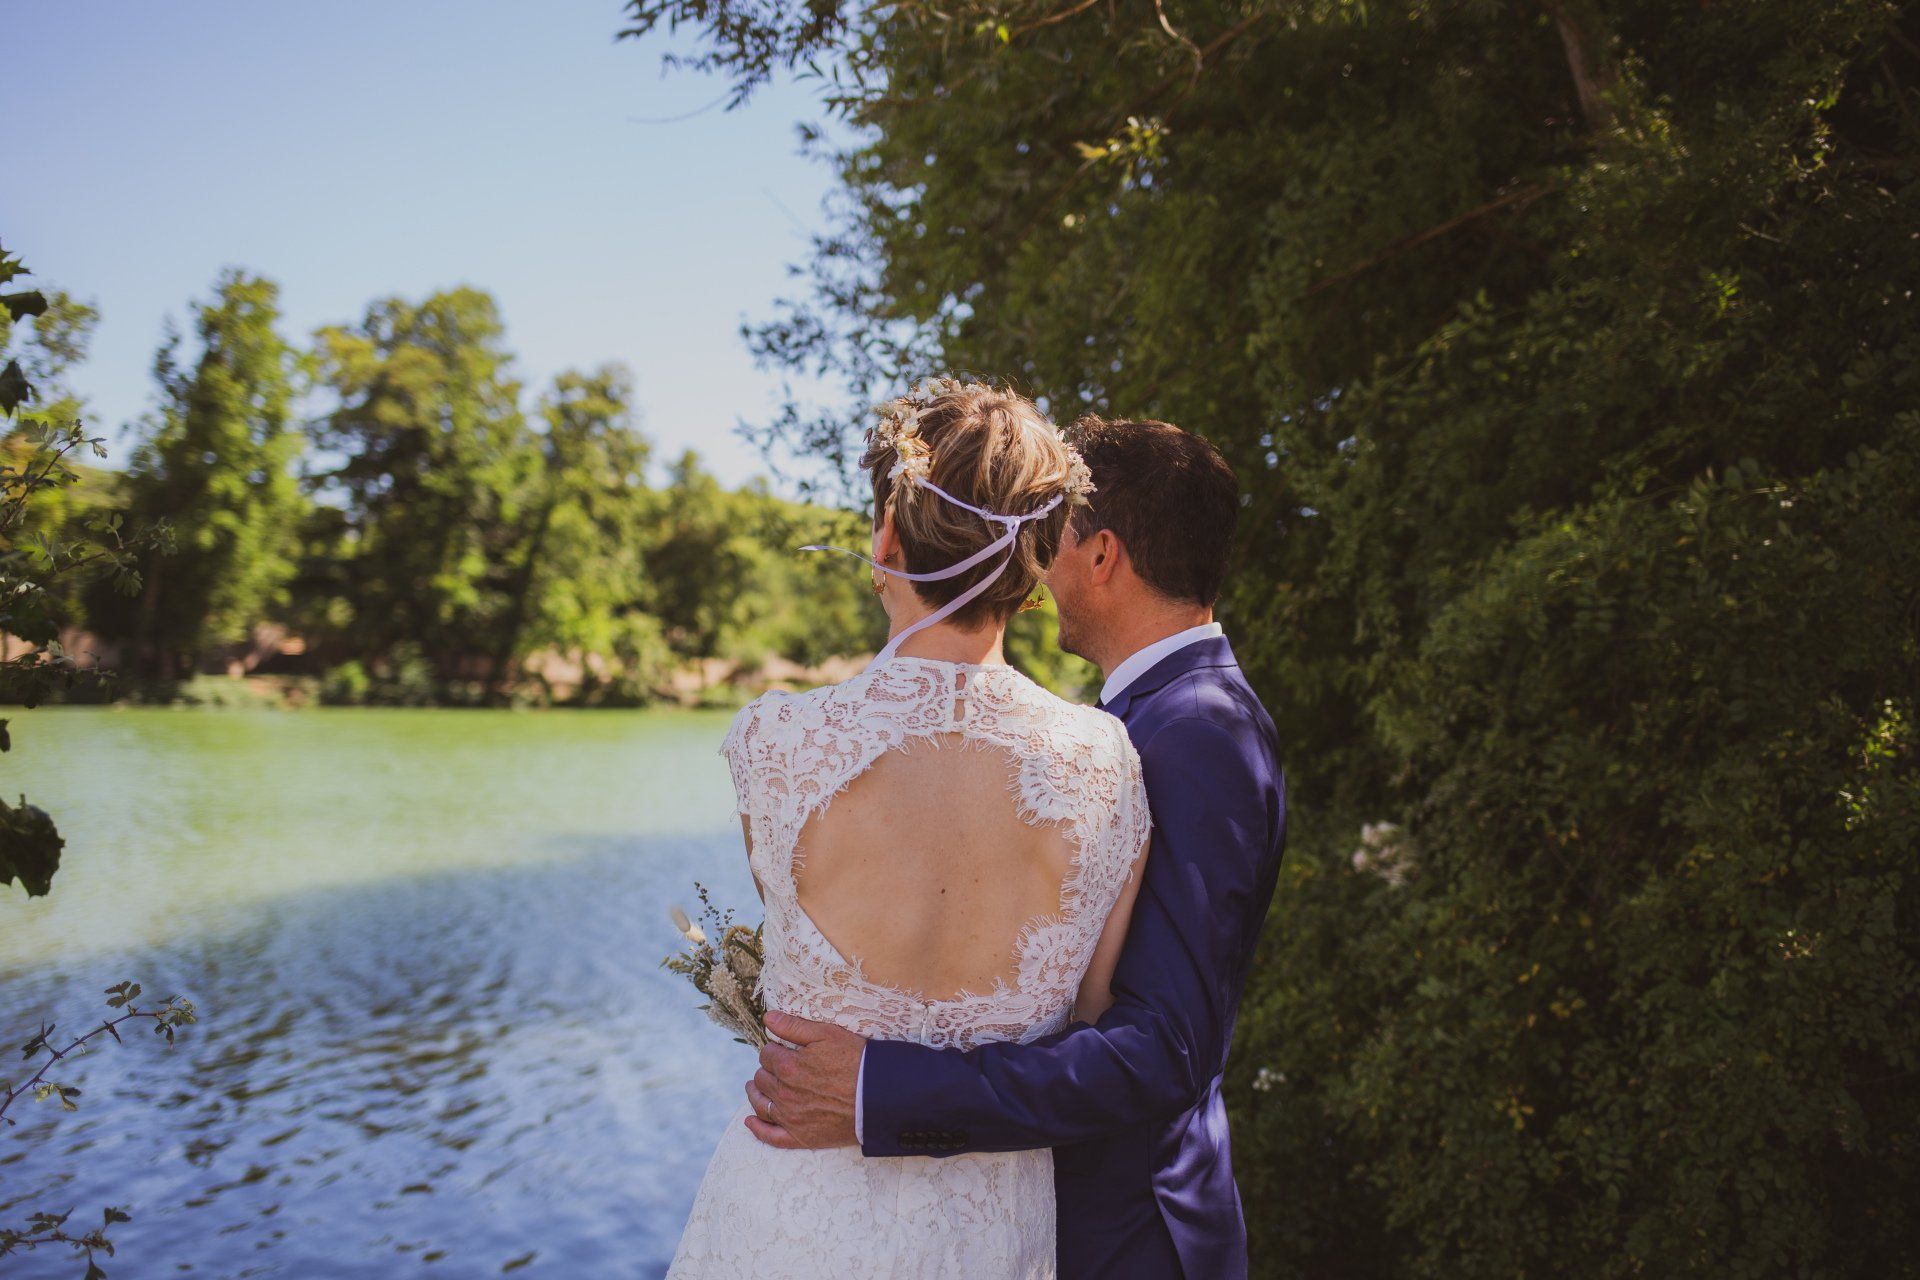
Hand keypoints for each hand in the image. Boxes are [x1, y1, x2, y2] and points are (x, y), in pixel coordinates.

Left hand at [743, 1009, 862, 1149]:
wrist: (879, 1097)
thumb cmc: (857, 1061)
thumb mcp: (827, 1034)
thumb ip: (794, 1026)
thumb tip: (767, 1018)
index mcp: (788, 1067)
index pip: (766, 1055)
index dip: (773, 1050)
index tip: (781, 1049)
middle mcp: (784, 1094)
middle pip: (762, 1078)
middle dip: (766, 1070)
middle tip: (776, 1067)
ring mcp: (791, 1118)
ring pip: (760, 1104)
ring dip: (756, 1093)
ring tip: (755, 1087)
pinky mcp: (801, 1137)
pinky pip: (770, 1136)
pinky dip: (757, 1129)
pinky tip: (750, 1122)